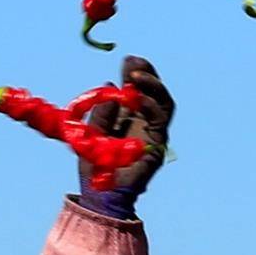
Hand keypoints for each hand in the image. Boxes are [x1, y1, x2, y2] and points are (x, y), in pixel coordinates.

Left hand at [89, 54, 174, 201]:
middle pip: (157, 94)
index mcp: (133, 118)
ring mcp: (155, 136)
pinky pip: (160, 122)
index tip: (128, 59)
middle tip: (134, 63)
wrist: (99, 195)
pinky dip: (149, 107)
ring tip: (135, 75)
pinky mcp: (157, 148)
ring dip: (153, 87)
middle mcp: (147, 125)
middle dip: (149, 75)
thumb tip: (109, 84)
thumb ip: (101, 110)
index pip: (142, 90)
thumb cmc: (94, 165)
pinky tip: (135, 98)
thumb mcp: (91, 131)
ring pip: (165, 104)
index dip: (138, 73)